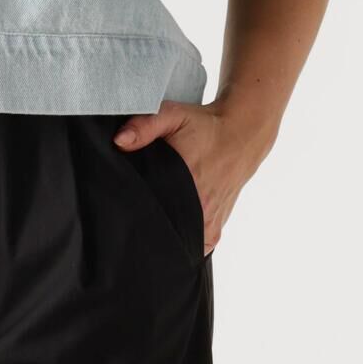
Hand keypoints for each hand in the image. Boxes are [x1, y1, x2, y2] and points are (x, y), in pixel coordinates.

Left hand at [111, 93, 275, 252]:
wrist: (242, 135)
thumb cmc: (205, 127)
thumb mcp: (174, 116)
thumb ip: (145, 126)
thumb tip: (120, 142)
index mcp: (187, 184)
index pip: (151, 214)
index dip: (135, 214)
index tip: (124, 212)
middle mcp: (200, 209)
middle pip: (161, 231)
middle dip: (146, 227)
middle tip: (135, 216)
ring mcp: (209, 223)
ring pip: (179, 243)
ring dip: (165, 236)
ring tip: (154, 223)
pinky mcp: (215, 229)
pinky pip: (195, 247)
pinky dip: (183, 242)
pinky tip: (172, 230)